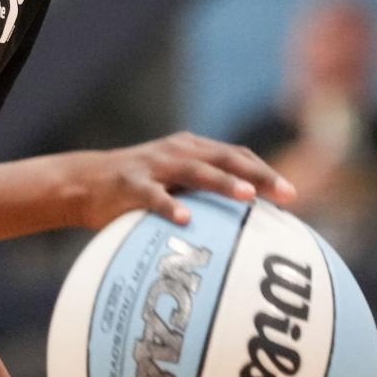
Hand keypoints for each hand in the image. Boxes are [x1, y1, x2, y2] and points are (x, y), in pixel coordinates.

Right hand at [65, 132, 294, 229]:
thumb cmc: (137, 192)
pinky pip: (154, 195)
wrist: (84, 183)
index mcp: (192, 148)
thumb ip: (203, 195)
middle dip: (258, 175)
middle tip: (286, 195)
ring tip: (247, 197)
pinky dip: (170, 205)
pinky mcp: (130, 183)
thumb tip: (245, 228)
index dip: (265, 172)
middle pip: (226, 158)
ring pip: (196, 171)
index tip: (291, 196)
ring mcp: (154, 165)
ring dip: (224, 182)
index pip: (237, 154)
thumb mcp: (173, 184)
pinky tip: (186, 219)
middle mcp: (177, 150)